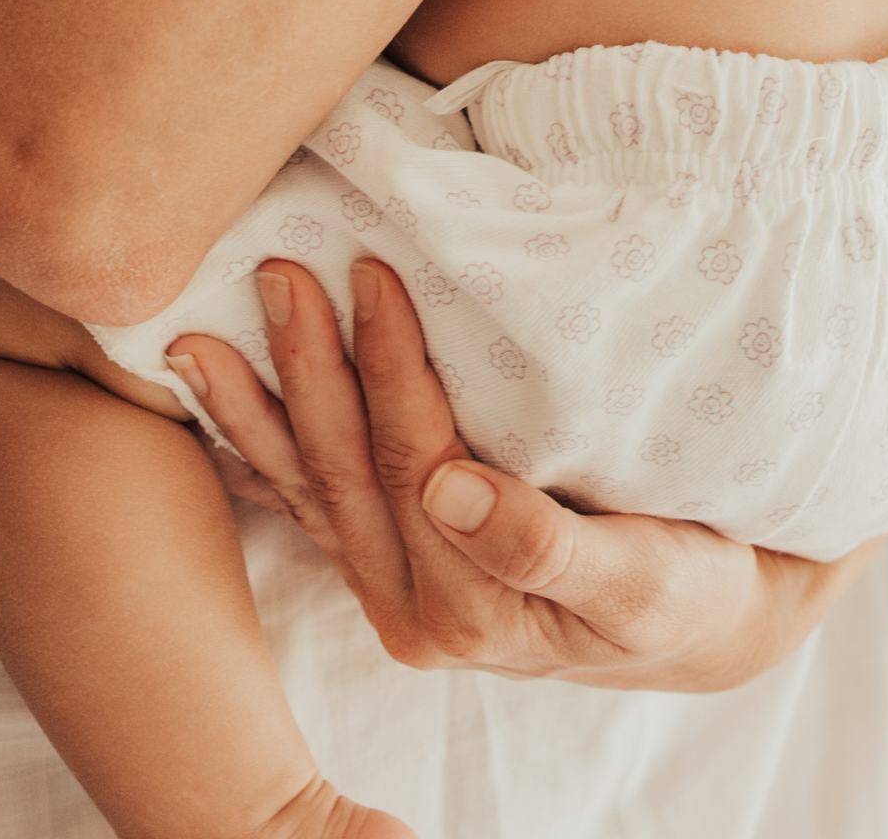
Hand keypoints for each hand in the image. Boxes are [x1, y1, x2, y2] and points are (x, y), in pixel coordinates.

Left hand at [178, 256, 875, 693]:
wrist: (695, 618)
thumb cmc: (685, 589)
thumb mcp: (644, 580)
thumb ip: (545, 546)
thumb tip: (451, 493)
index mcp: (469, 609)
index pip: (412, 464)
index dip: (389, 366)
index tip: (374, 273)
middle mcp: (411, 610)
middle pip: (342, 471)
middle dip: (306, 367)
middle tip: (278, 270)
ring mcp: (387, 588)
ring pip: (303, 486)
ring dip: (250, 405)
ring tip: (193, 336)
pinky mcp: (381, 563)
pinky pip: (302, 500)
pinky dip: (252, 444)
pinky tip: (206, 396)